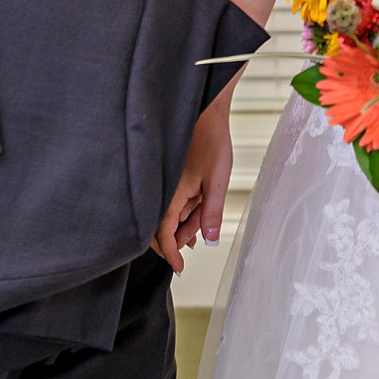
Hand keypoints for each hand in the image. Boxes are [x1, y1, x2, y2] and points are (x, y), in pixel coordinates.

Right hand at [152, 96, 232, 272]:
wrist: (205, 110)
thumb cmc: (212, 141)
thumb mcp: (217, 181)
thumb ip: (211, 213)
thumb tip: (208, 240)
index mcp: (169, 197)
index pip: (163, 237)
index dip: (171, 255)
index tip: (179, 268)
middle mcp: (160, 192)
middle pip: (162, 228)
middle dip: (175, 242)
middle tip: (187, 254)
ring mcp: (163, 183)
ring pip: (168, 214)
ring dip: (180, 225)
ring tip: (195, 237)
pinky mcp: (168, 175)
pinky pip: (170, 200)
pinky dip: (180, 210)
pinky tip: (192, 215)